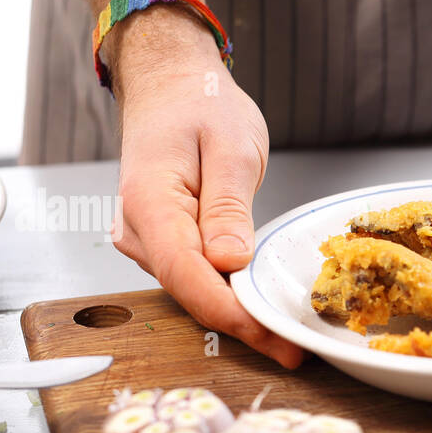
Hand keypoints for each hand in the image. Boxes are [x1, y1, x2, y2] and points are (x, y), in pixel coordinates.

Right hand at [110, 10, 302, 367]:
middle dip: (242, 324)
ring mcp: (146, 240)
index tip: (274, 337)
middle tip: (294, 350)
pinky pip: (195, 277)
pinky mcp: (162, 243)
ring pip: (193, 291)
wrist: (168, 82)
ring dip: (237, 314)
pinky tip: (261, 310)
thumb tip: (228, 262)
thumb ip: (228, 207)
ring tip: (285, 338)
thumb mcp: (231, 147)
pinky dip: (228, 294)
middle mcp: (138, 230)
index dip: (232, 314)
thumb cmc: (199, 102)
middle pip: (191, 293)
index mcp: (150, 203)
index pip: (188, 276)